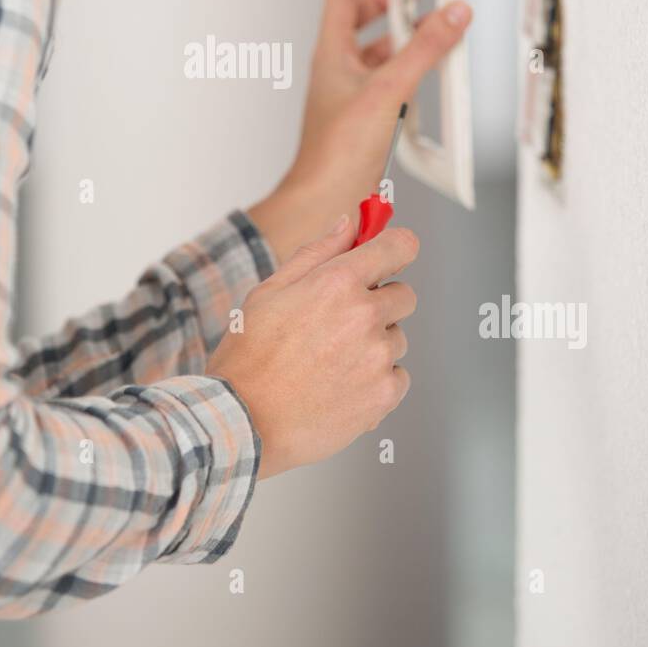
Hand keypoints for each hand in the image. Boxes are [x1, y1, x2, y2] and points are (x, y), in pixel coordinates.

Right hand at [206, 212, 419, 479]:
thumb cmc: (248, 357)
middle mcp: (364, 316)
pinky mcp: (384, 394)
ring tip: (332, 362)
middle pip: (404, 295)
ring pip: (397, 339)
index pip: (398, 247)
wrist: (243, 421)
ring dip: (376, 345)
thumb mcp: (269, 291)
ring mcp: (377, 357)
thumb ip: (317, 253)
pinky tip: (342, 386)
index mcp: (337, 282)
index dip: (396, 248)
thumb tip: (349, 225)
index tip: (390, 254)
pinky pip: (398, 377)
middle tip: (341, 323)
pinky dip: (378, 381)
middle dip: (380, 303)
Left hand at [245, 0, 472, 261]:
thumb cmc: (336, 154)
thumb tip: (451, 14)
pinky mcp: (363, 121)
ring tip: (431, 30)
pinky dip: (407, 73)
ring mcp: (348, 96)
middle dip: (388, 1)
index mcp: (331, 54)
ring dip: (401, 38)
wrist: (322, 203)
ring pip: (375, 53)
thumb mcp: (388, 91)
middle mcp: (336, 71)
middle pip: (359, 20)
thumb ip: (423, 51)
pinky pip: (386, 83)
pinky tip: (426, 80)